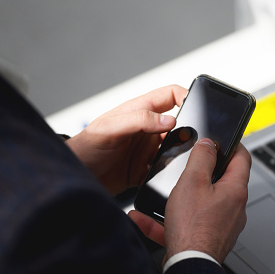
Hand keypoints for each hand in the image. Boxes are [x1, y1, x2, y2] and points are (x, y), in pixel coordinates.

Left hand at [66, 85, 186, 194]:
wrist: (75, 178)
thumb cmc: (85, 148)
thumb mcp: (110, 129)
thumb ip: (139, 120)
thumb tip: (169, 120)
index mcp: (139, 111)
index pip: (171, 95)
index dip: (187, 96)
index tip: (199, 107)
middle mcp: (146, 129)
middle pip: (179, 123)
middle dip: (190, 130)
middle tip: (195, 141)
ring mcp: (147, 149)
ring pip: (176, 148)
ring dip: (181, 155)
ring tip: (182, 162)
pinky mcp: (145, 169)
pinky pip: (166, 170)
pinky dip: (170, 173)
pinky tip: (169, 177)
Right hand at [129, 139, 250, 264]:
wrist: (188, 266)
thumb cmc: (193, 228)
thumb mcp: (193, 181)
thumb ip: (201, 158)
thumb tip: (208, 144)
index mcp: (235, 190)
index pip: (242, 158)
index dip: (232, 144)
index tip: (222, 139)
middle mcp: (233, 208)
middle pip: (222, 180)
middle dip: (203, 171)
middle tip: (189, 164)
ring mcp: (221, 224)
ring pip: (201, 203)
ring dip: (180, 197)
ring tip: (164, 193)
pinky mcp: (207, 239)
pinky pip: (186, 223)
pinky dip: (167, 219)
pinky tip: (145, 218)